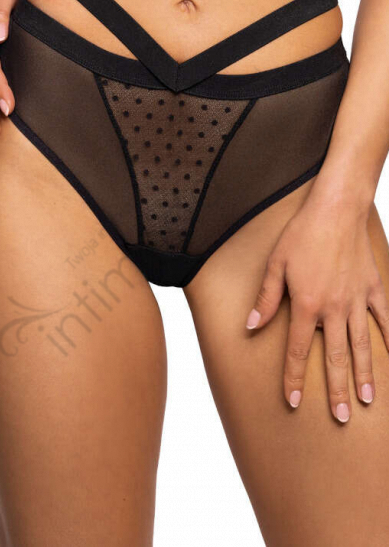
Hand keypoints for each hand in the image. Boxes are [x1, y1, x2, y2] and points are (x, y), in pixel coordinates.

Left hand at [245, 191, 388, 422]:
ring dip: (365, 374)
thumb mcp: (275, 265)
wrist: (336, 209)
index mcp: (305, 305)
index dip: (293, 378)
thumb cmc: (302, 234)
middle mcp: (332, 309)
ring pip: (362, 345)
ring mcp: (356, 300)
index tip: (293, 402)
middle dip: (337, 390)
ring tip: (368, 399)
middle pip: (334, 358)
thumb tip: (251, 326)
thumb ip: (266, 299)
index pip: (296, 351)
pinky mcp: (373, 287)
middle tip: (343, 417)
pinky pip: (385, 317)